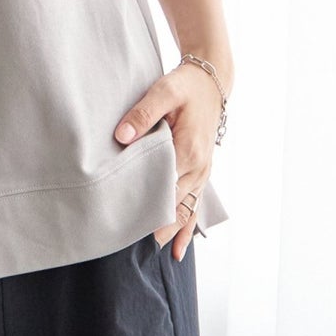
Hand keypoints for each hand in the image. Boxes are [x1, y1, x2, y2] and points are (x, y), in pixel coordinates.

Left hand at [113, 58, 226, 260]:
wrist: (213, 80)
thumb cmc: (186, 86)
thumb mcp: (164, 92)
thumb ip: (142, 114)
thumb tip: (122, 136)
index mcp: (188, 151)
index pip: (164, 188)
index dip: (147, 207)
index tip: (129, 226)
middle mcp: (199, 167)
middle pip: (175, 205)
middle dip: (156, 225)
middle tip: (131, 248)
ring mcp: (203, 171)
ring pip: (187, 209)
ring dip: (171, 230)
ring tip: (152, 255)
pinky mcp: (202, 170)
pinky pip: (196, 204)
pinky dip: (187, 227)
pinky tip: (178, 249)